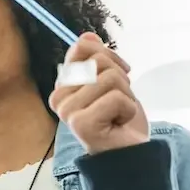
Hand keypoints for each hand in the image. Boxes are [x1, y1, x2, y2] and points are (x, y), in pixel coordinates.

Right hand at [49, 33, 148, 152]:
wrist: (130, 154)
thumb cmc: (119, 119)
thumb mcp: (111, 81)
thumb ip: (97, 59)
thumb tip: (87, 35)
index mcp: (64, 84)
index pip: (83, 47)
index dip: (109, 56)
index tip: (119, 76)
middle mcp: (59, 97)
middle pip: (99, 60)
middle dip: (120, 79)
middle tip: (119, 102)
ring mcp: (68, 111)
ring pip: (110, 78)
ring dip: (126, 96)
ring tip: (119, 114)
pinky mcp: (81, 123)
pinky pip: (116, 98)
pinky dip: (128, 109)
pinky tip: (119, 124)